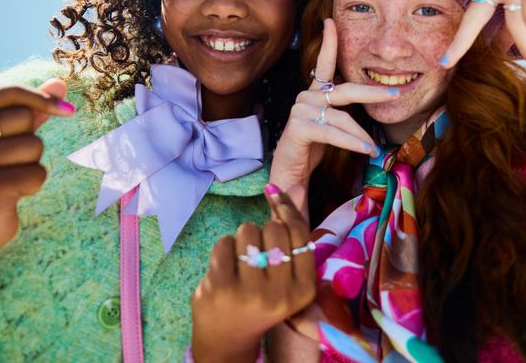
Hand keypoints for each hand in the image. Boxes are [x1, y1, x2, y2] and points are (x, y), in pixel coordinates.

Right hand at [0, 79, 75, 262]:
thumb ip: (27, 111)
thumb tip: (60, 82)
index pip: (4, 92)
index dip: (40, 97)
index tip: (68, 109)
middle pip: (23, 118)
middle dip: (29, 141)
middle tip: (8, 165)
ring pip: (33, 146)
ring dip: (31, 165)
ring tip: (7, 181)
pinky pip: (36, 173)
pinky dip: (33, 185)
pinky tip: (11, 197)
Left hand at [191, 185, 315, 362]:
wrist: (227, 340)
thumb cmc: (260, 301)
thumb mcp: (286, 276)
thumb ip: (292, 234)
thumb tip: (294, 186)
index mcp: (303, 290)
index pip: (300, 233)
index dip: (286, 207)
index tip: (274, 193)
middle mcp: (280, 293)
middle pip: (274, 229)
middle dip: (262, 230)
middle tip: (256, 251)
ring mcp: (250, 292)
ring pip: (248, 231)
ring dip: (242, 238)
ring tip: (241, 262)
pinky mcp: (222, 287)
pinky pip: (224, 242)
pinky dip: (223, 248)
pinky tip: (224, 268)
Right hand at [269, 19, 398, 210]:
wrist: (289, 174)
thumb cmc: (312, 150)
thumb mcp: (332, 126)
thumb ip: (345, 113)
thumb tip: (372, 101)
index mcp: (315, 94)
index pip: (324, 64)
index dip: (329, 42)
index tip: (331, 21)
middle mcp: (307, 97)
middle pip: (346, 90)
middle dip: (373, 91)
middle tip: (396, 92)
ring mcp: (301, 111)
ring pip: (342, 117)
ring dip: (361, 134)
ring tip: (375, 148)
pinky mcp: (299, 128)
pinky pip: (333, 133)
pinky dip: (352, 141)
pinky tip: (367, 150)